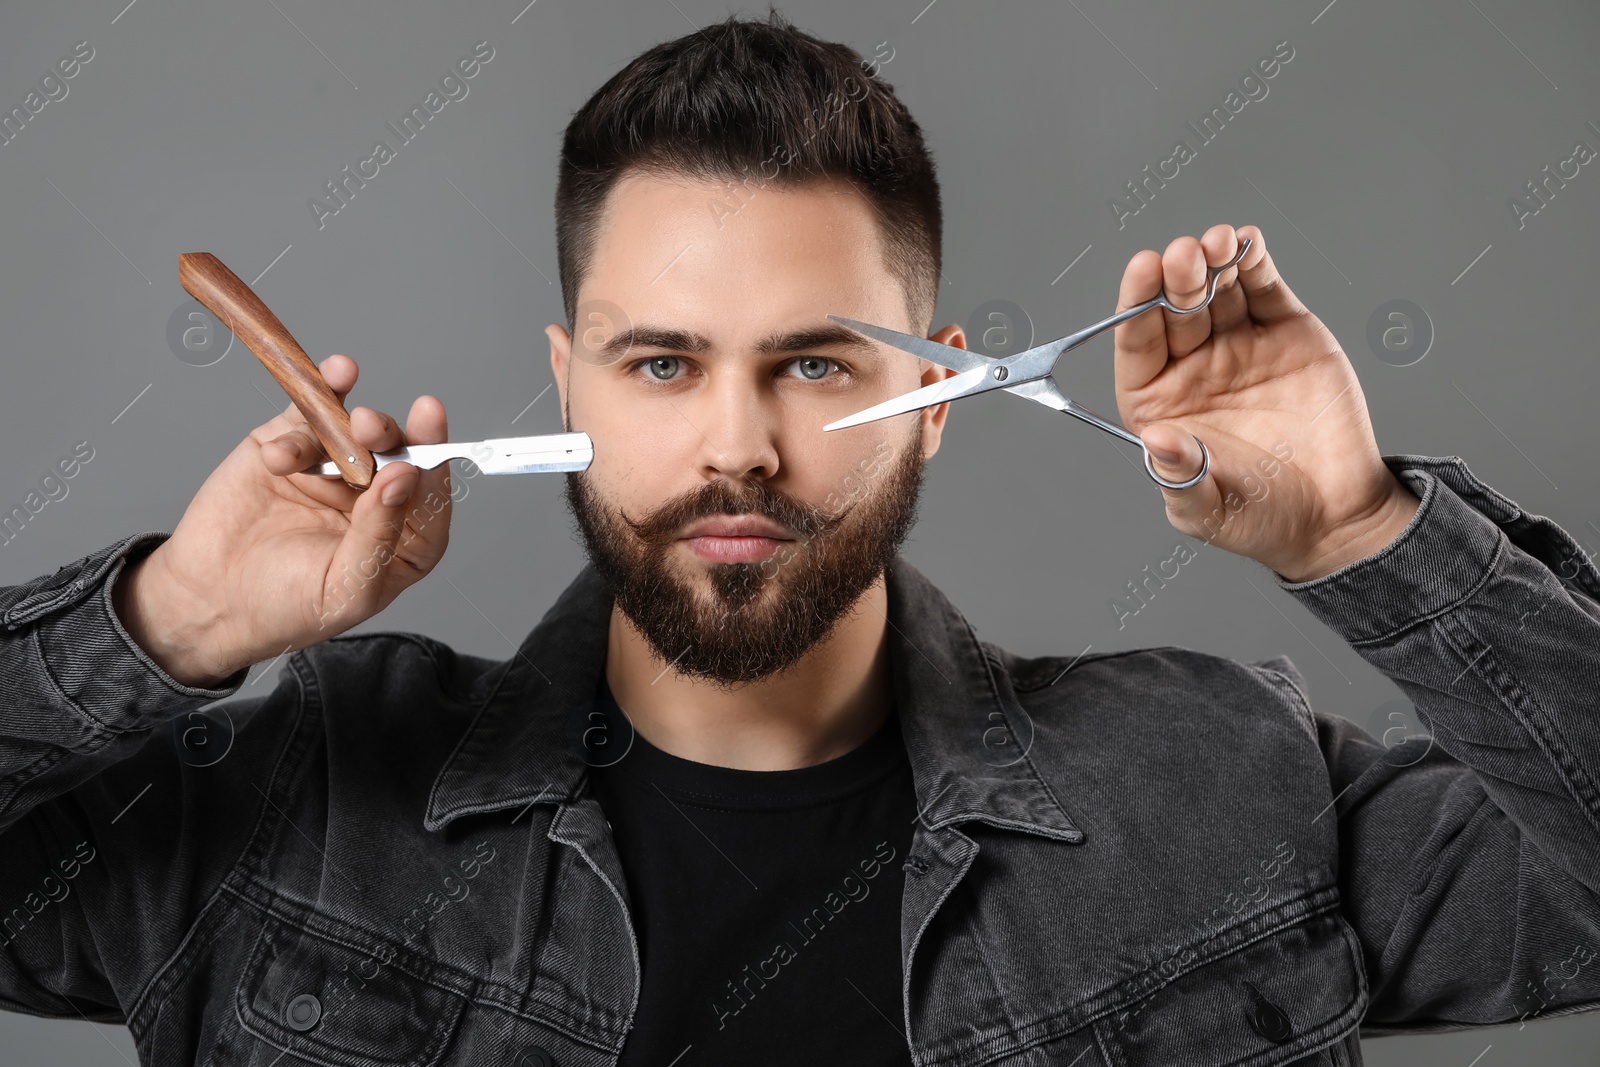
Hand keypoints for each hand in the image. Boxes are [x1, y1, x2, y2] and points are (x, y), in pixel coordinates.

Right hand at [113, 355, 452, 686]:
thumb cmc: (285, 607)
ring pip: (352, 429)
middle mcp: (374, 499)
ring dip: (343, 420)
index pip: (429, 495)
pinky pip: (308, 413)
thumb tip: (405, 478)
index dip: (434, 458)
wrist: (209, 600)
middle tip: (368, 425)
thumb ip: (378, 533)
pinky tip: (307, 403)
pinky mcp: (291, 448)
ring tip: (317, 439)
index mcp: (403, 539)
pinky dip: (311, 399)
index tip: (429, 420)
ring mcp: (333, 470)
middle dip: (388, 433)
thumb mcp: (345, 585)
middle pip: (397, 453)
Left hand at [1112, 224, 1419, 581]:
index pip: (1139, 344)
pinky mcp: (1284, 331)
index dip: (1136, 306)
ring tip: (1218, 242)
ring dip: (1214, 261)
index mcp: (1158, 403)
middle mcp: (1192, 367)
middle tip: (1183, 254)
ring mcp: (1238, 344)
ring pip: (1217, 290)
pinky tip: (1246, 241)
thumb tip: (1154, 442)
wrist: (1336, 514)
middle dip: (1177, 278)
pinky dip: (1254, 262)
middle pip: (1175, 310)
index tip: (1142, 270)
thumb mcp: (1210, 508)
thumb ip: (1181, 474)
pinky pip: (1263, 288)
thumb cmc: (1261, 516)